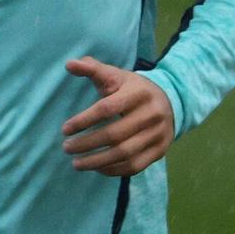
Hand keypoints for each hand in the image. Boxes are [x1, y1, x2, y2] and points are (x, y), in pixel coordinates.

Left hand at [61, 56, 173, 176]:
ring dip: (96, 161)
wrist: (170, 101)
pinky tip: (96, 167)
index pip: (107, 109)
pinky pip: (135, 166)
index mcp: (138, 93)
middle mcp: (152, 114)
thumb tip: (69, 63)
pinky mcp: (160, 150)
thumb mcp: (115, 75)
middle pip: (115, 134)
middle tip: (66, 148)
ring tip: (76, 163)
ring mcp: (158, 134)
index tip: (65, 129)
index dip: (84, 120)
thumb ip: (92, 69)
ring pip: (124, 154)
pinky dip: (113, 170)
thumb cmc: (132, 89)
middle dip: (87, 144)